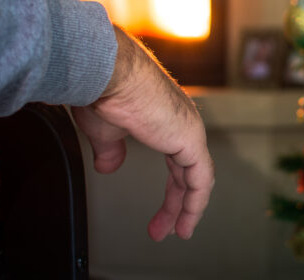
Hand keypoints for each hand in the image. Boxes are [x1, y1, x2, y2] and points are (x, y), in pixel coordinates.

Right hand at [72, 26, 213, 240]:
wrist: (106, 71)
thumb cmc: (103, 89)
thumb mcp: (104, 129)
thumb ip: (111, 150)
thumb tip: (108, 167)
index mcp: (164, 117)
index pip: (176, 159)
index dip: (171, 188)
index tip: (161, 212)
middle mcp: (181, 121)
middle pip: (186, 171)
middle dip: (176, 203)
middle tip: (165, 229)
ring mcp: (189, 129)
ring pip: (196, 177)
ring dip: (185, 208)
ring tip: (175, 232)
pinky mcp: (190, 138)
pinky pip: (201, 179)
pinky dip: (195, 202)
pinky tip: (187, 220)